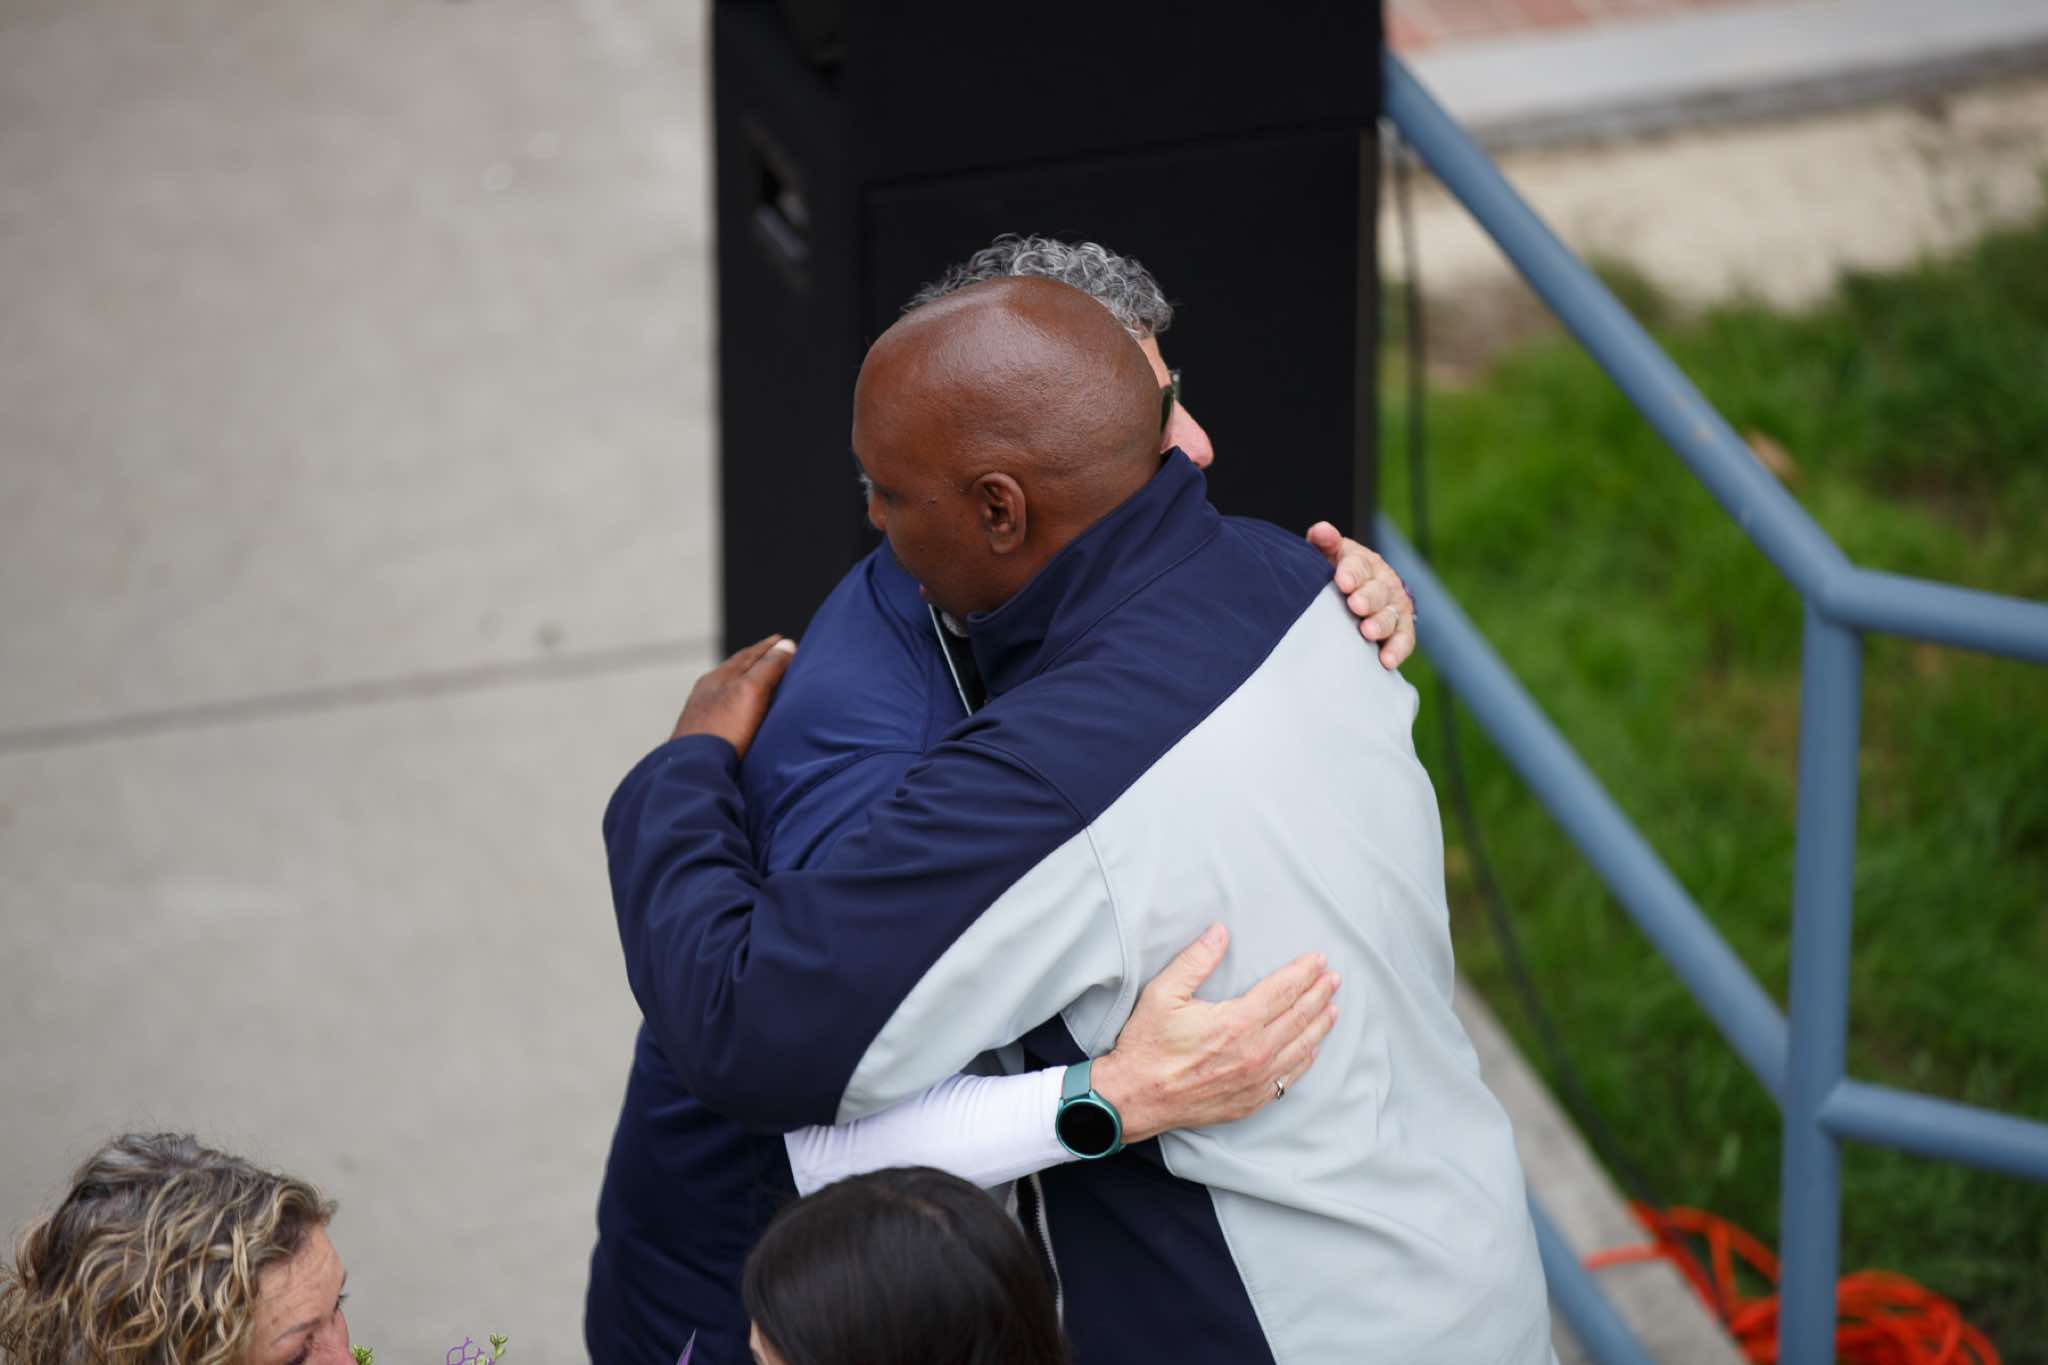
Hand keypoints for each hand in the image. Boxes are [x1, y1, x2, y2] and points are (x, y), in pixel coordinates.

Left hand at [668, 635, 796, 757]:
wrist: (693, 769)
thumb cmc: (722, 728)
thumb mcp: (750, 691)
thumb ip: (768, 667)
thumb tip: (786, 645)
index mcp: (717, 678)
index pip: (748, 655)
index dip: (767, 647)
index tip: (782, 640)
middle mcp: (706, 693)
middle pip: (735, 671)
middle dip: (757, 662)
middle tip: (775, 656)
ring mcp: (702, 715)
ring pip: (728, 692)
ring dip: (746, 684)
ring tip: (761, 684)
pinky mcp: (704, 737)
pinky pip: (725, 712)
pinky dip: (739, 706)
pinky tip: (742, 716)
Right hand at [1090, 923, 1338, 1144]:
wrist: (1137, 1098)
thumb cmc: (1147, 1045)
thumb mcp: (1163, 994)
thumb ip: (1195, 960)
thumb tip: (1219, 932)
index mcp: (1237, 1022)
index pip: (1282, 990)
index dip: (1303, 972)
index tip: (1319, 959)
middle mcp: (1254, 1052)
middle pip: (1298, 1017)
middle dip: (1319, 994)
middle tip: (1333, 979)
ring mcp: (1256, 1080)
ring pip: (1300, 1048)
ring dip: (1319, 1026)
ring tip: (1333, 1009)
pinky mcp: (1251, 1101)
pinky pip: (1289, 1079)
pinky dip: (1304, 1060)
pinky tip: (1311, 1050)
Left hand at [1305, 521, 1416, 669]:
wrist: (1355, 595)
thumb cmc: (1334, 575)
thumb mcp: (1328, 556)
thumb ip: (1324, 543)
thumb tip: (1321, 530)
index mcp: (1364, 563)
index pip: (1359, 565)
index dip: (1352, 573)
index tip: (1342, 582)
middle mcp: (1383, 583)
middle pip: (1378, 590)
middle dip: (1368, 598)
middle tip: (1356, 605)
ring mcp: (1394, 607)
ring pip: (1391, 615)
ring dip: (1380, 624)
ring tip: (1367, 632)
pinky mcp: (1401, 630)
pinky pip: (1403, 639)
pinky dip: (1396, 650)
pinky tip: (1386, 661)